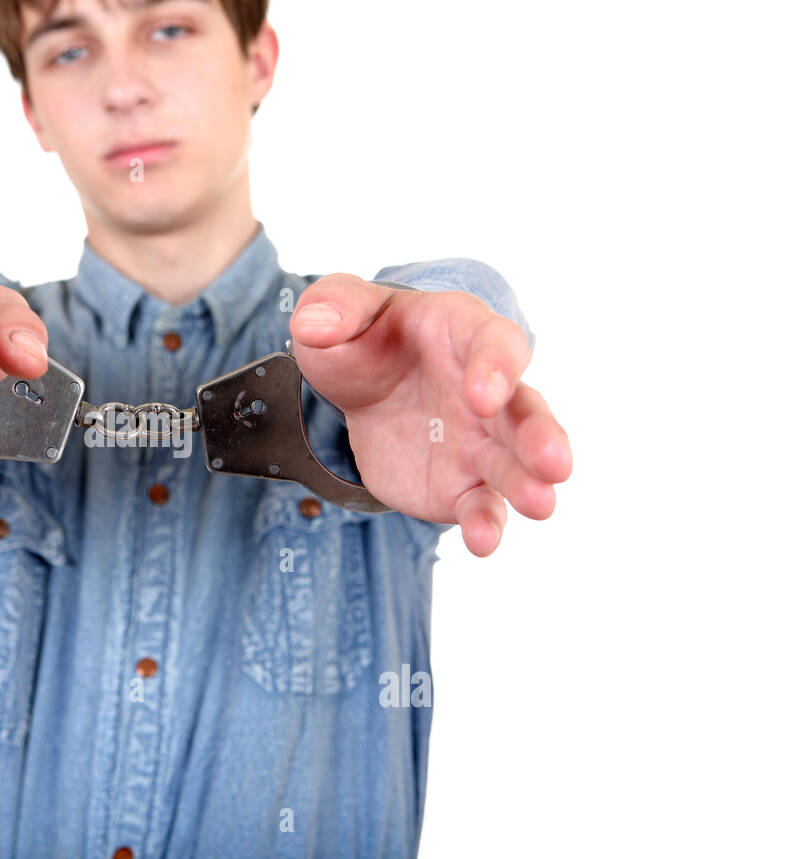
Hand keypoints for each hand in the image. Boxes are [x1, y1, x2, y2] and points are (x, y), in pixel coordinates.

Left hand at [289, 274, 571, 555]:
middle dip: (540, 436)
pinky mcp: (462, 483)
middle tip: (554, 463)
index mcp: (465, 333)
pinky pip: (479, 505)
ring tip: (541, 506)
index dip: (494, 369)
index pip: (494, 345)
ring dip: (528, 484)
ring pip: (514, 464)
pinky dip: (485, 523)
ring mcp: (480, 441)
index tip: (481, 396)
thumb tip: (313, 322)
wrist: (365, 387)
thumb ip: (332, 307)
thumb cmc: (366, 338)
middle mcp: (488, 390)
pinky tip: (483, 541)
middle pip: (525, 411)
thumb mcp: (340, 309)